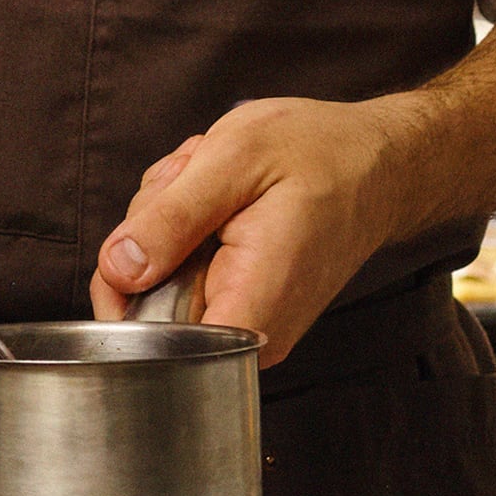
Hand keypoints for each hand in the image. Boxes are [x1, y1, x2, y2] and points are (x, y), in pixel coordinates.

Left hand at [93, 96, 422, 365]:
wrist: (376, 163)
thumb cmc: (319, 153)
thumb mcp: (234, 160)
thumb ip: (170, 218)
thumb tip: (119, 267)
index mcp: (251, 307)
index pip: (154, 342)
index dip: (126, 290)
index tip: (151, 231)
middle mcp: (251, 334)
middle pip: (146, 301)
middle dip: (150, 231)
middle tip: (194, 183)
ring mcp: (246, 322)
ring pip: (159, 279)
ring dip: (170, 220)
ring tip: (218, 185)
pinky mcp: (241, 305)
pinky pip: (183, 271)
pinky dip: (188, 227)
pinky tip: (221, 197)